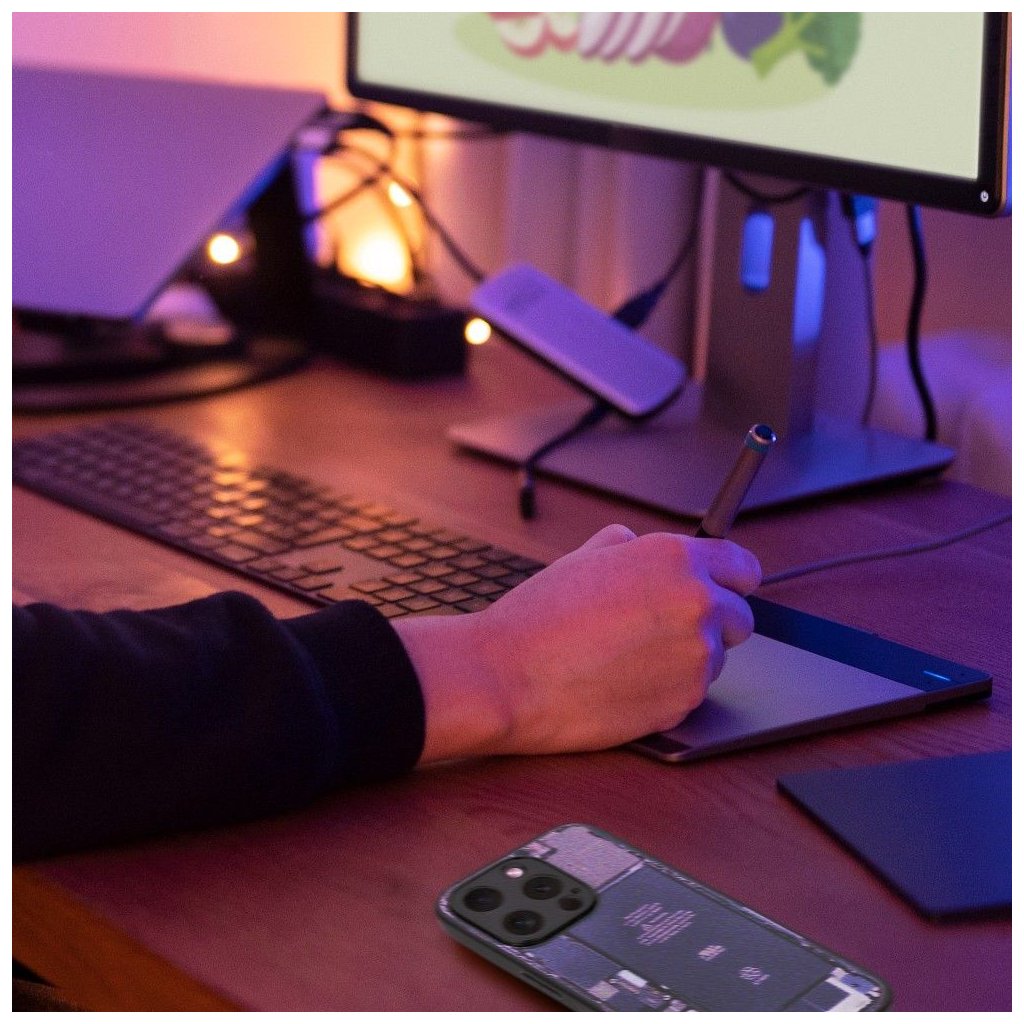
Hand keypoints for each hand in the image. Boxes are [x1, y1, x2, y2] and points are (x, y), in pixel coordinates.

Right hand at [394, 524, 760, 763]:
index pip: (745, 567)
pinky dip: (669, 689)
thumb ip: (627, 547)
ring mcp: (697, 656)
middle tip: (662, 630)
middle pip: (741, 618)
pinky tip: (625, 682)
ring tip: (629, 658)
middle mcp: (697, 603)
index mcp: (676, 559)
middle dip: (711, 623)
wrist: (509, 676)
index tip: (720, 590)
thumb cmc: (538, 618)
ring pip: (715, 659)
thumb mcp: (582, 558)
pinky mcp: (686, 702)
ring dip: (686, 659)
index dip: (729, 580)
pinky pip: (693, 692)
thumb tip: (637, 546)